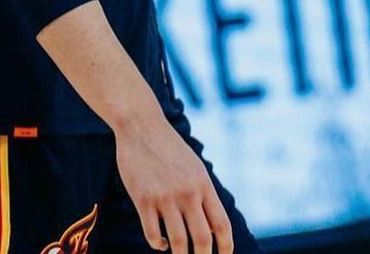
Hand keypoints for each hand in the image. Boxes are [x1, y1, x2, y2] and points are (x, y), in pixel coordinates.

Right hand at [114, 116, 234, 252]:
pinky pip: (152, 233)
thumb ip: (203, 195)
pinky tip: (161, 243)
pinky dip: (158, 244)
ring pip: (177, 241)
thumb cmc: (170, 149)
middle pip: (202, 238)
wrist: (142, 127)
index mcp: (204, 185)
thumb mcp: (195, 168)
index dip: (226, 245)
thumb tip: (213, 227)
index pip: (221, 224)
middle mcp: (188, 193)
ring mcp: (165, 197)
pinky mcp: (143, 199)